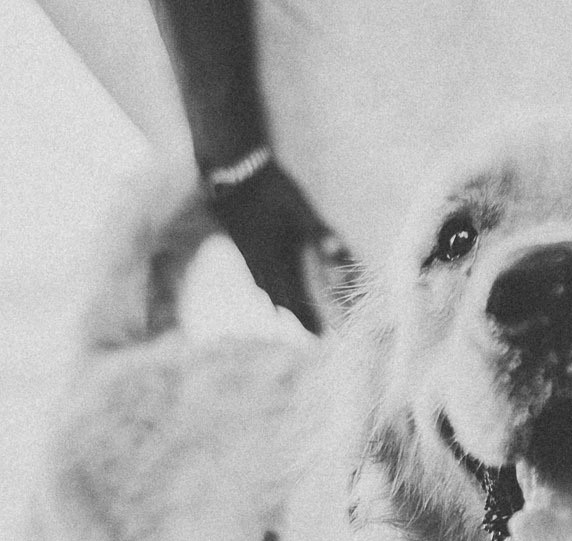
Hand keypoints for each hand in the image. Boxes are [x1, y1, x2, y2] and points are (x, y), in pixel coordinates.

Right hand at [209, 158, 355, 333]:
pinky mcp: (244, 246)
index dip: (309, 319)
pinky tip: (266, 292)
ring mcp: (250, 256)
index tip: (322, 337)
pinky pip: (256, 277)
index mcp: (279, 258)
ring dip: (282, 305)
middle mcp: (263, 264)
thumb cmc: (272, 189)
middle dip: (299, 318)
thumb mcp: (300, 207)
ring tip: (290, 319)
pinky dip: (267, 289)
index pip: (297, 298)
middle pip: (283, 300)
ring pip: (267, 290)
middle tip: (312, 334)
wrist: (235, 172)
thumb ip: (318, 231)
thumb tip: (336, 251)